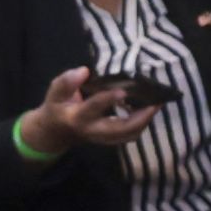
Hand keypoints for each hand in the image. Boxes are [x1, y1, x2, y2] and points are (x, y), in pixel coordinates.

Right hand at [27, 68, 149, 151]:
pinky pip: (130, 135)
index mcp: (77, 117)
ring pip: (129, 135)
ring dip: (145, 121)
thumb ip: (66, 82)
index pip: (94, 108)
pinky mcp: (110, 139)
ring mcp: (103, 138)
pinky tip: (148, 108)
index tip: (123, 90)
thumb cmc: (57, 108)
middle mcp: (93, 131)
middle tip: (155, 102)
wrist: (55, 133)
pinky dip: (142, 123)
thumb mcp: (54, 93)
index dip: (108, 99)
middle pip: (120, 129)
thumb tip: (84, 70)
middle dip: (140, 118)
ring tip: (156, 103)